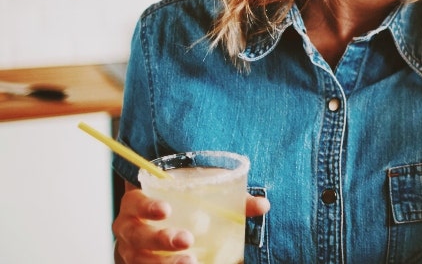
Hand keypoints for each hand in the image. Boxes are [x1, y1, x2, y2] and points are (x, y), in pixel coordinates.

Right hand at [113, 187, 269, 263]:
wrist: (159, 219)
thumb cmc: (182, 201)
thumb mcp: (200, 193)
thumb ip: (231, 198)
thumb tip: (263, 205)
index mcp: (137, 203)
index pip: (135, 202)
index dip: (146, 206)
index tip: (166, 209)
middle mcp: (129, 229)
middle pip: (138, 237)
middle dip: (160, 240)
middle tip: (186, 240)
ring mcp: (132, 252)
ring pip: (140, 261)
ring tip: (190, 262)